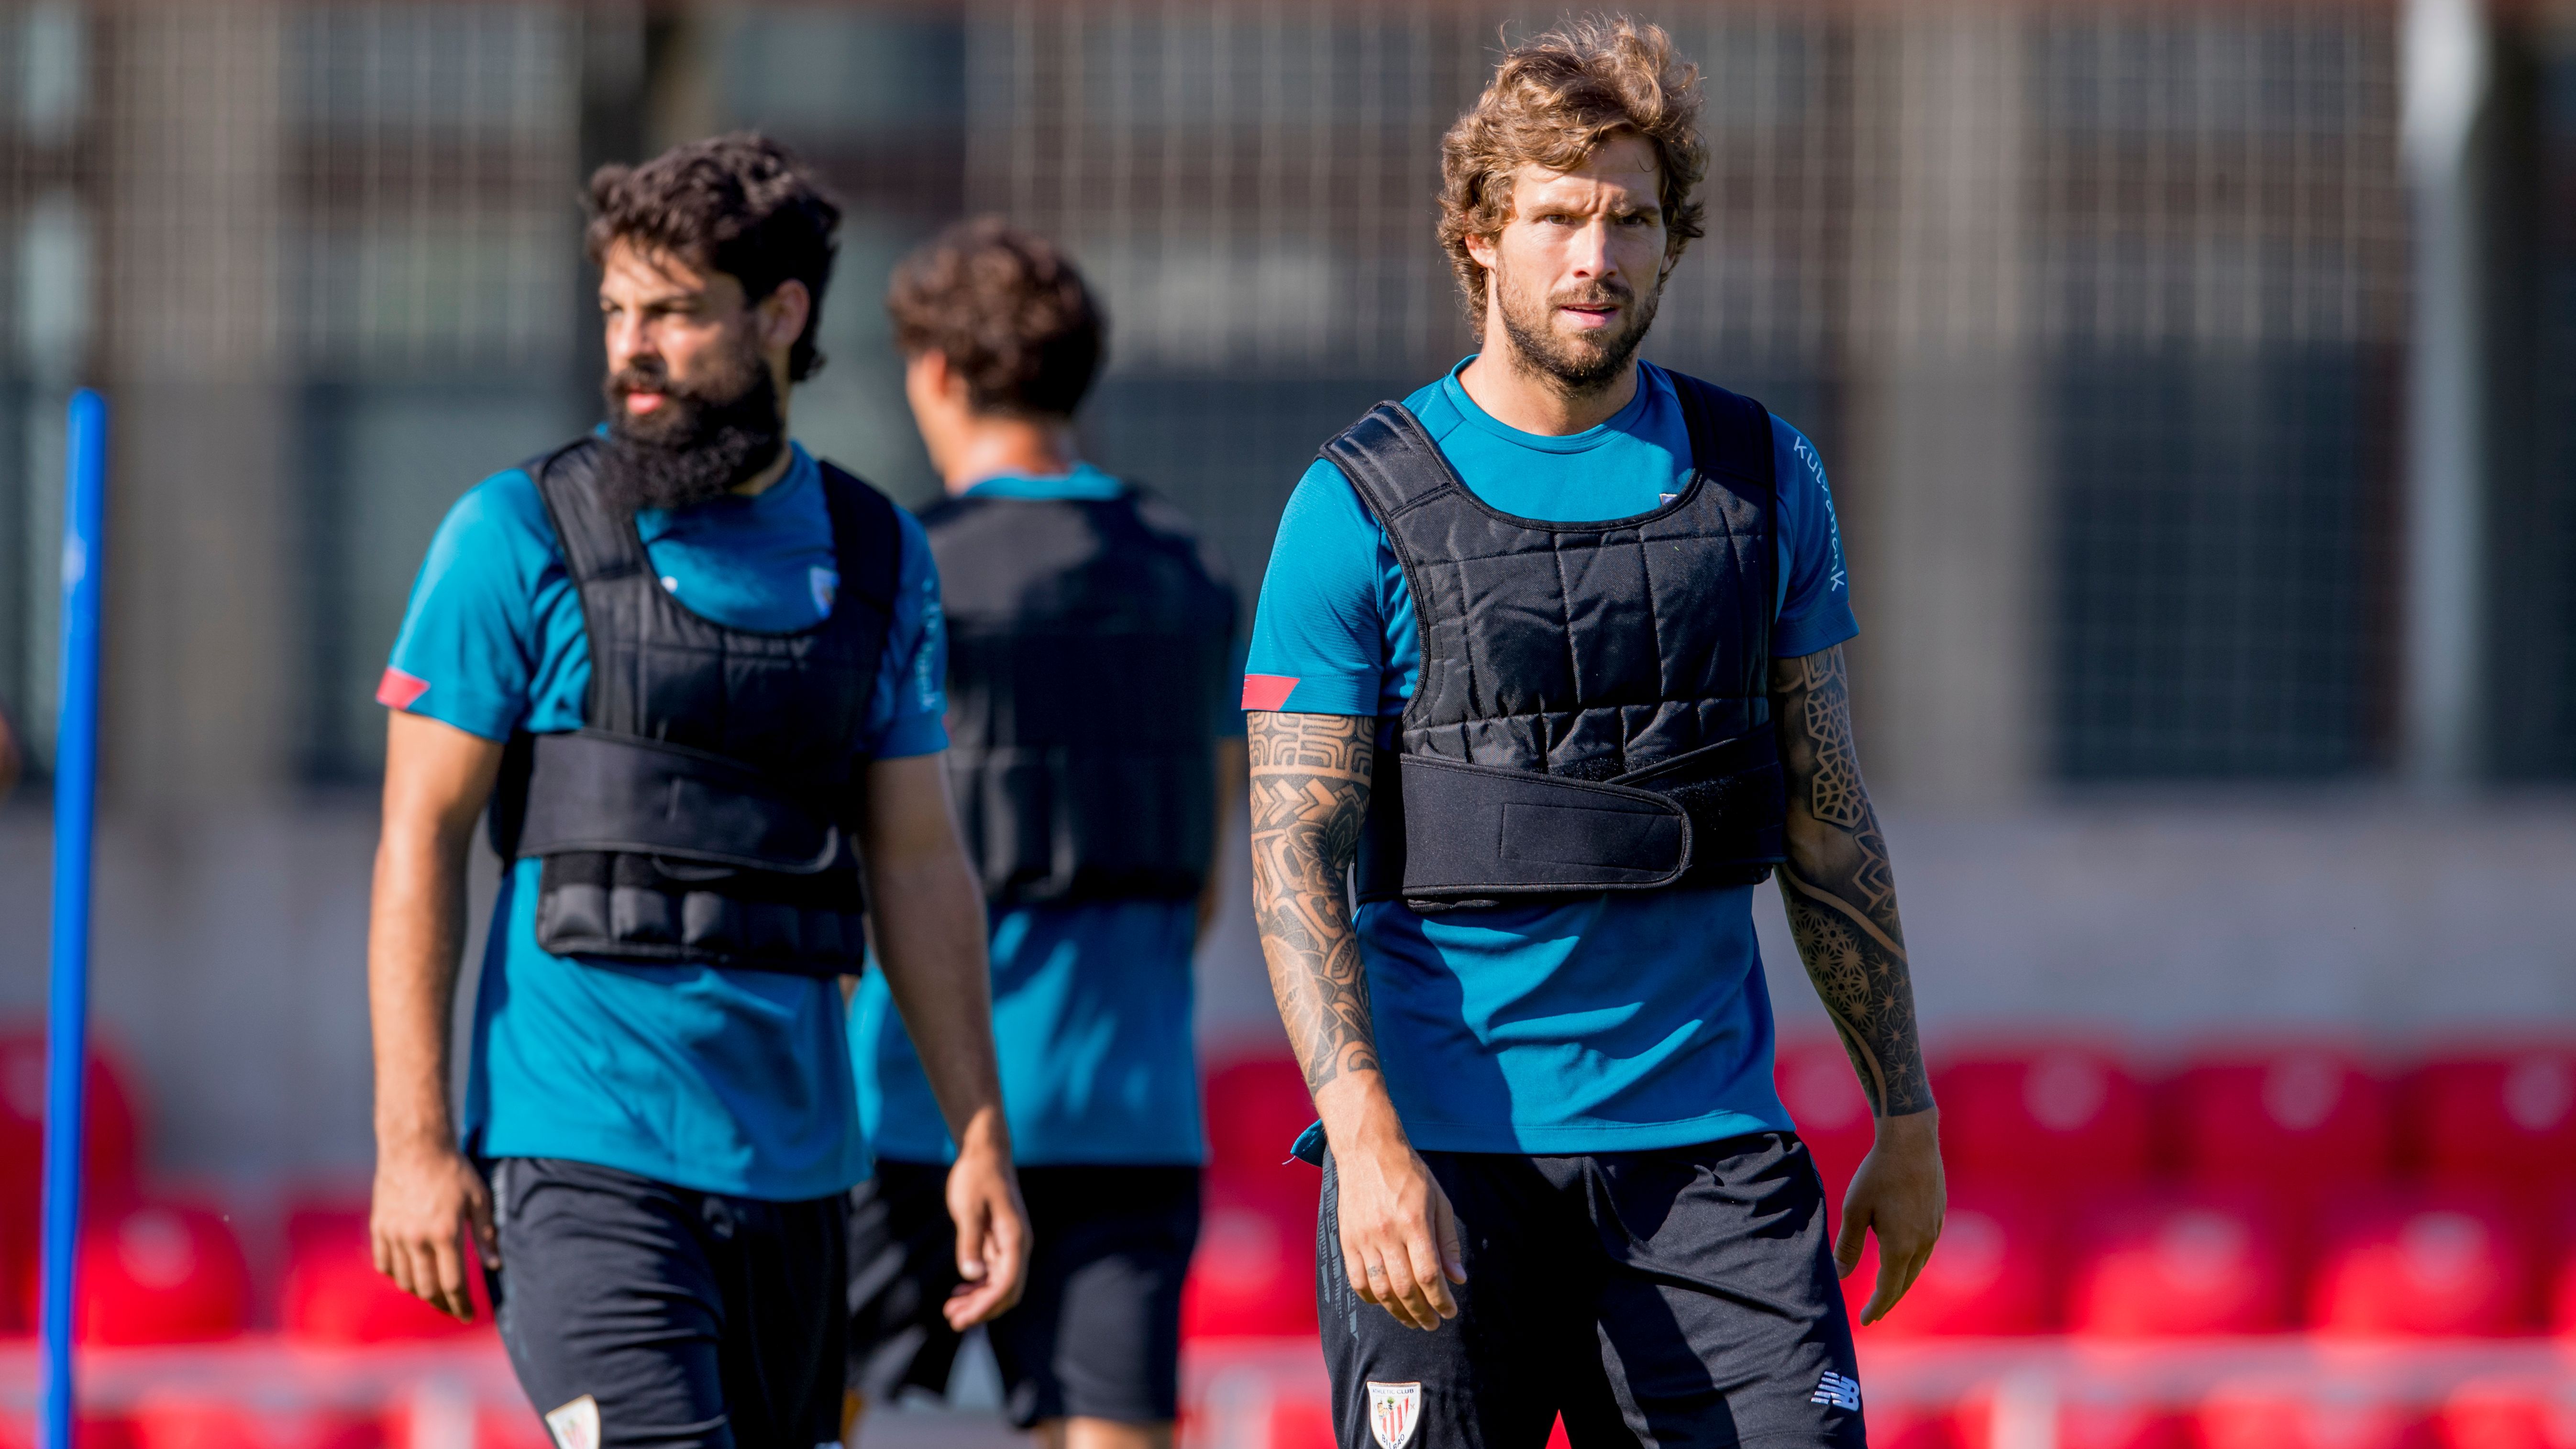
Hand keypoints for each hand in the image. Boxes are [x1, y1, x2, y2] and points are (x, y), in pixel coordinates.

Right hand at [370, 1141, 496, 1321]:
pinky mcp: (379, 1227)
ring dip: (420, 1292)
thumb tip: (495, 1265)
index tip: (468, 1315)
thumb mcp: (479, 1199)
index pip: (453, 1284)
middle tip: (453, 1308)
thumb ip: (486, 1234)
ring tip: (435, 1294)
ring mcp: (394, 1234)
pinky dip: (397, 1275)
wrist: (415, 1147)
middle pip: (427, 1289)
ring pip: (404, 1281)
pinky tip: (410, 1274)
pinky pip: (384, 1264)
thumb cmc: (454, 1170)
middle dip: (442, 1305)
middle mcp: (417, 1239)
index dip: (461, 1305)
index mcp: (445, 1233)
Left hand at [942, 1110, 1029, 1328]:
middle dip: (982, 1309)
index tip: (962, 1318)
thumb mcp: (968, 1208)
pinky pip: (994, 1273)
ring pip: (1000, 1285)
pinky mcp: (1000, 1242)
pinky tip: (960, 1291)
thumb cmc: (976, 1177)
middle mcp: (1018, 1245)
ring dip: (979, 1301)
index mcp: (1015, 1237)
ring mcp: (1010, 1245)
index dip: (986, 1305)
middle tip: (952, 1319)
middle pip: (1007, 1290)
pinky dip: (979, 1287)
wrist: (985, 1153)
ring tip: (951, 1310)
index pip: (1007, 1282)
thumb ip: (970, 1242)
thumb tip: (972, 1277)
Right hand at [1330, 1110, 1466, 1330]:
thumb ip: (1448, 1242)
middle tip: (1432, 1324)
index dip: (1441, 1301)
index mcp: (1414, 1222)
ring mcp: (1363, 1237)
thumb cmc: (1410, 1174)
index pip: (1429, 1275)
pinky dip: (1372, 1298)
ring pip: (1380, 1289)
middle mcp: (1387, 1232)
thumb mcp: (1439, 1201)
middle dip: (1422, 1313)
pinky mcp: (1347, 1239)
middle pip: (1405, 1288)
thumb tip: (1457, 1279)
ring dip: (1398, 1312)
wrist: (1368, 1150)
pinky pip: (1357, 1280)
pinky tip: (1385, 1303)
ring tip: (1412, 1320)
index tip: (1449, 1312)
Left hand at [1835, 1107, 1943, 1324]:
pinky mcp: (1938, 1216)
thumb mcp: (1855, 1210)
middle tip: (1874, 1313)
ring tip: (1886, 1290)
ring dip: (1901, 1282)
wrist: (1912, 1141)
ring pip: (1917, 1267)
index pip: (1889, 1289)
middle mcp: (1923, 1243)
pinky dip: (1911, 1263)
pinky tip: (1903, 1259)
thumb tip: (1840, 1276)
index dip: (1877, 1307)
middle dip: (1889, 1300)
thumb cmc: (1878, 1173)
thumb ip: (1848, 1246)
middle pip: (1905, 1283)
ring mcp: (1934, 1230)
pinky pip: (1925, 1250)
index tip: (1864, 1321)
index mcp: (1901, 1246)